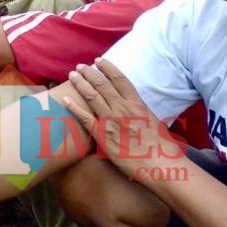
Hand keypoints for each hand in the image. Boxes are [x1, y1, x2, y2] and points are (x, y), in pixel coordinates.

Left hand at [63, 58, 183, 178]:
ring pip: (91, 96)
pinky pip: (85, 118)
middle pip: (102, 84)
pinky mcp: (102, 135)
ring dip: (80, 84)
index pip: (119, 79)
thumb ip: (140, 110)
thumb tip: (133, 104)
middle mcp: (122, 108)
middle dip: (89, 73)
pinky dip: (74, 107)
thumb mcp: (153, 121)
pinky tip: (66, 100)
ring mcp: (111, 120)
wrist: (160, 165)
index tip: (98, 60)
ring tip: (72, 76)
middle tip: (79, 66)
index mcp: (137, 104)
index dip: (107, 67)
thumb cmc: (161, 147)